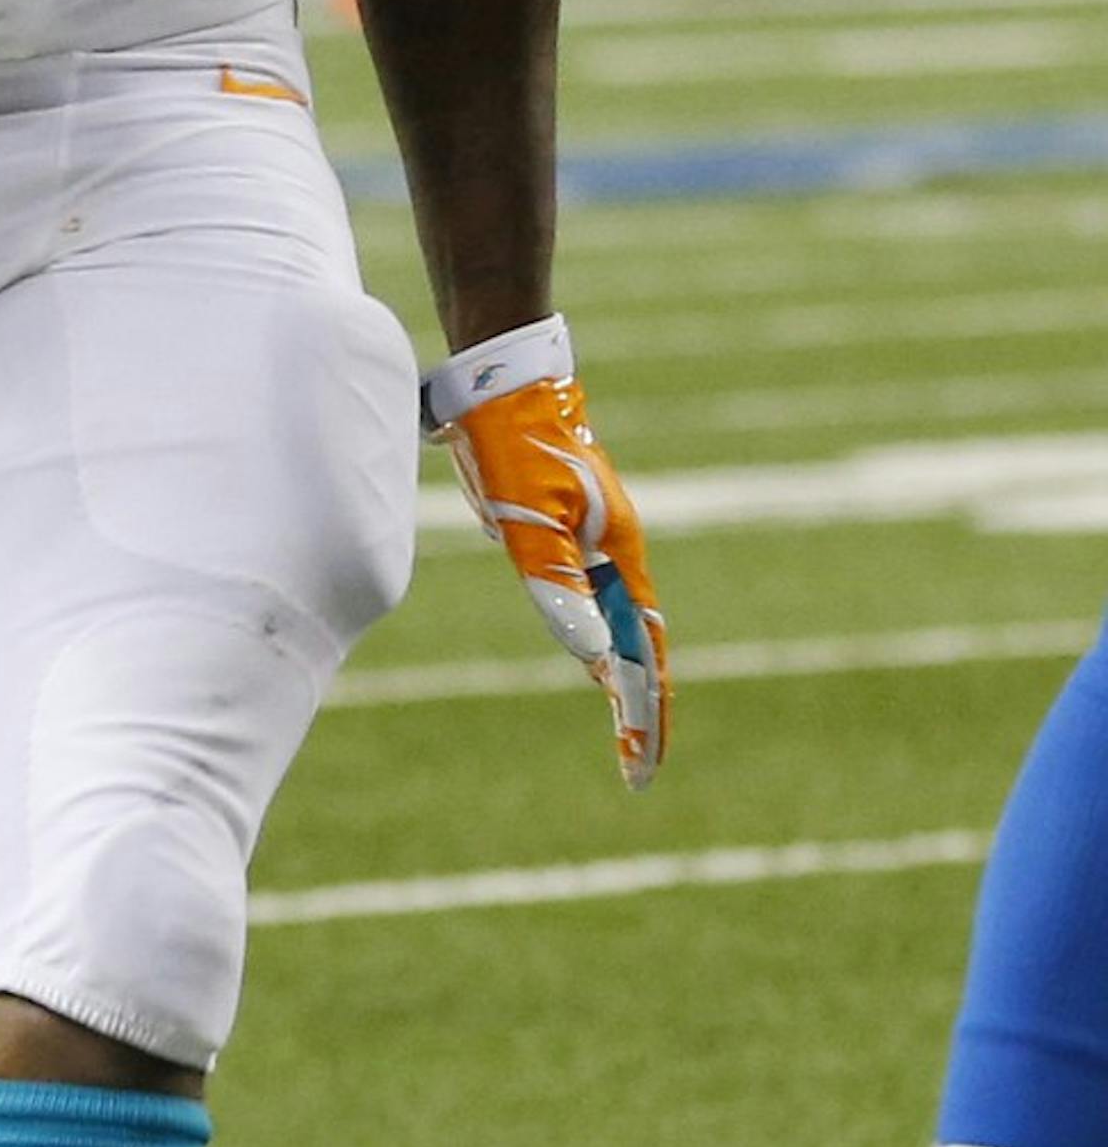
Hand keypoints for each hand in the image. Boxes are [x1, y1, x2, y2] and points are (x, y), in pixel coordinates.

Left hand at [424, 325, 669, 788]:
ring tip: (626, 726)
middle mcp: (615, 553)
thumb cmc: (514, 445)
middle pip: (640, 646)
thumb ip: (558, 586)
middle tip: (638, 766)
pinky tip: (591, 654)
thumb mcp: (530, 521)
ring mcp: (595, 540)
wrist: (501, 378)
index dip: (645, 712)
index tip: (641, 768)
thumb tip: (592, 656)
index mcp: (619, 555)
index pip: (644, 652)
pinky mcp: (568, 528)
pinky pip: (596, 600)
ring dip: (624, 677)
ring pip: (620, 624)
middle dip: (642, 707)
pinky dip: (601, 639)